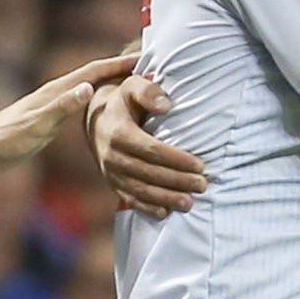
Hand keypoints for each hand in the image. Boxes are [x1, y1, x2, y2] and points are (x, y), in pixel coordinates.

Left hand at [0, 53, 137, 170]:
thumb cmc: (7, 141)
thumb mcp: (35, 127)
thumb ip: (61, 108)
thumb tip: (87, 88)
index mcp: (55, 92)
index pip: (92, 72)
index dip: (117, 64)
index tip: (142, 59)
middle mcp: (56, 93)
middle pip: (93, 74)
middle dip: (118, 68)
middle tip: (145, 66)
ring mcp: (53, 104)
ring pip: (88, 87)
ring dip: (110, 82)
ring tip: (133, 83)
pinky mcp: (50, 116)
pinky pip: (81, 102)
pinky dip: (97, 98)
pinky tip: (104, 106)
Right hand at [90, 71, 208, 218]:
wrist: (96, 118)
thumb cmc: (123, 100)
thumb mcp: (132, 85)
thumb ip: (148, 90)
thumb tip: (166, 105)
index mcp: (118, 132)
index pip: (152, 151)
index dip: (177, 160)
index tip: (200, 165)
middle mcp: (111, 155)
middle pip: (149, 173)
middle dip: (178, 181)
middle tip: (203, 185)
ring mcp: (110, 172)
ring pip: (141, 190)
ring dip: (166, 199)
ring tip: (190, 203)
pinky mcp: (111, 183)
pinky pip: (129, 199)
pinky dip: (148, 208)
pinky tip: (166, 213)